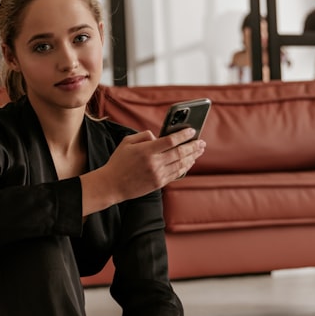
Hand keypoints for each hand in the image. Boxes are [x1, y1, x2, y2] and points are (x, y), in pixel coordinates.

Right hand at [81, 128, 205, 214]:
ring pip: (181, 164)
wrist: (112, 185)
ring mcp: (157, 174)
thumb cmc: (118, 162)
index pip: (170, 140)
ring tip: (200, 150)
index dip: (183, 135)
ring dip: (192, 156)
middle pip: (180, 153)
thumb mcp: (127, 142)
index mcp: (146, 150)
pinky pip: (176, 174)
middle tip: (202, 142)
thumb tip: (159, 136)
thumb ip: (144, 136)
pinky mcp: (158, 183)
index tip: (192, 130)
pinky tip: (190, 162)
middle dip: (193, 146)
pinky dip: (185, 167)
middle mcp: (154, 163)